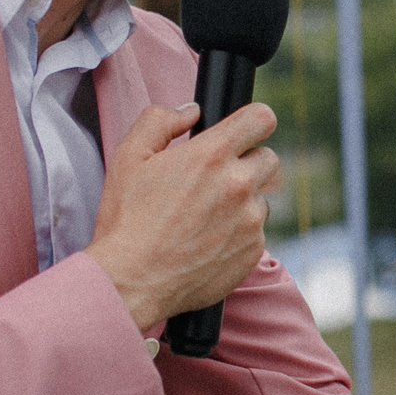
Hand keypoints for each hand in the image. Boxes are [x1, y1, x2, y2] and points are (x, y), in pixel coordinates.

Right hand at [89, 101, 282, 330]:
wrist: (131, 282)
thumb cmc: (126, 221)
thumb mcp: (129, 157)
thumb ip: (160, 121)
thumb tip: (190, 112)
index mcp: (212, 155)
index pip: (261, 118)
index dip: (253, 121)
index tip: (243, 131)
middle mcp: (239, 186)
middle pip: (269, 159)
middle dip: (246, 163)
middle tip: (214, 179)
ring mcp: (251, 221)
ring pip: (262, 199)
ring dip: (242, 202)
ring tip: (203, 217)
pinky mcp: (253, 252)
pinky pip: (257, 233)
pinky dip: (239, 234)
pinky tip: (207, 241)